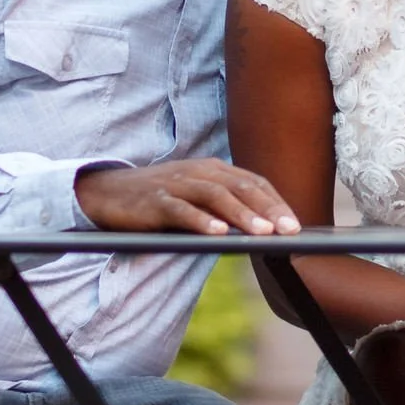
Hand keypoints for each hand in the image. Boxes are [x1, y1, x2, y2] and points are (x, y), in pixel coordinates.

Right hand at [75, 158, 301, 237]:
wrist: (107, 193)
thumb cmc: (159, 200)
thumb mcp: (196, 197)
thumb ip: (224, 207)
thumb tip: (262, 230)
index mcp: (212, 169)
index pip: (252, 182)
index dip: (275, 202)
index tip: (296, 224)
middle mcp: (197, 172)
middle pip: (240, 187)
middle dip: (268, 209)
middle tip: (290, 230)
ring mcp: (175, 185)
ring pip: (215, 196)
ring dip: (242, 214)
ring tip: (263, 232)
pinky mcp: (154, 201)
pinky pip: (181, 210)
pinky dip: (201, 221)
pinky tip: (218, 234)